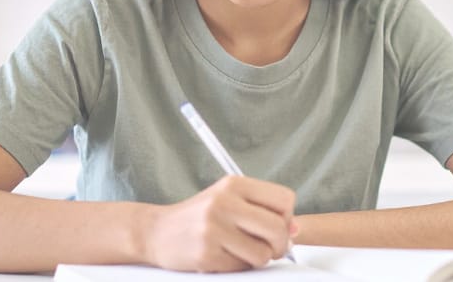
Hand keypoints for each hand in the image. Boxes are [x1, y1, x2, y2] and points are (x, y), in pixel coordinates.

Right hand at [142, 175, 296, 272]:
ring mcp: (214, 229)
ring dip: (259, 258)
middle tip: (269, 247)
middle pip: (277, 227)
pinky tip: (225, 256)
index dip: (286, 217)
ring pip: (263, 253)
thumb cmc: (199, 217)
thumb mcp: (229, 201)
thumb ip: (262, 211)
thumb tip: (296, 229)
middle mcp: (224, 202)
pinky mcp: (206, 254)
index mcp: (234, 184)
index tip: (274, 224)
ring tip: (244, 252)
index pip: (284, 199)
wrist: (156, 232)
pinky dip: (239, 266)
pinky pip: (242, 268)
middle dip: (280, 243)